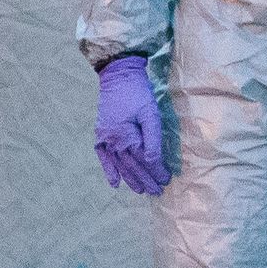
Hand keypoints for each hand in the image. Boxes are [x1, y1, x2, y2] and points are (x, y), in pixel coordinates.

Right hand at [95, 56, 170, 194]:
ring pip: (119, 164)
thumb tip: (153, 161)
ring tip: (140, 191)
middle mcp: (113, 140)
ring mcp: (104, 138)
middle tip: (157, 191)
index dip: (155, 171)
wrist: (118, 76)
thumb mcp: (150, 113)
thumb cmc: (138, 93)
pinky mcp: (100, 134)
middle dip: (145, 179)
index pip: (144, 160)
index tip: (166, 179)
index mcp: (126, 135)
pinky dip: (108, 170)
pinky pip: (103, 157)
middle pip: (132, 165)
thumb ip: (152, 139)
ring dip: (130, 179)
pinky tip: (115, 183)